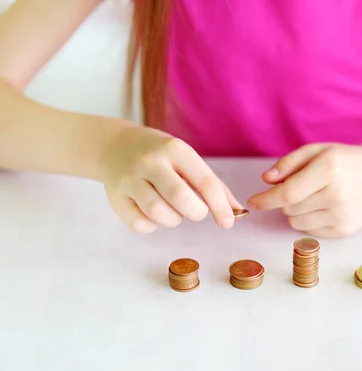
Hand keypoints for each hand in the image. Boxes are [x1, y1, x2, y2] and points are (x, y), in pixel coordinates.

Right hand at [99, 126, 242, 232]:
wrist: (115, 145)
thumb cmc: (161, 157)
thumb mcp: (188, 160)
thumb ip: (214, 186)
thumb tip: (238, 212)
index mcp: (176, 150)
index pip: (206, 182)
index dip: (220, 207)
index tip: (228, 222)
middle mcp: (151, 162)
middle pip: (181, 198)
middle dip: (196, 212)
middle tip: (196, 211)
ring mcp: (130, 179)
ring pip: (159, 213)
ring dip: (173, 220)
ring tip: (172, 210)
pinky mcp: (115, 197)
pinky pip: (140, 224)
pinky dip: (151, 225)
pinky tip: (152, 213)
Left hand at [247, 143, 361, 237]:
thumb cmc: (345, 161)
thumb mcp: (317, 151)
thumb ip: (289, 162)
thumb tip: (266, 179)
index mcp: (328, 169)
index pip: (287, 193)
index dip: (266, 200)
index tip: (253, 202)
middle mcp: (336, 194)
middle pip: (289, 208)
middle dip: (285, 200)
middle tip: (300, 188)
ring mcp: (342, 215)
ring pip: (296, 222)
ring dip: (295, 212)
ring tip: (313, 197)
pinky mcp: (345, 230)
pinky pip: (310, 231)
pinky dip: (308, 220)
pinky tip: (324, 207)